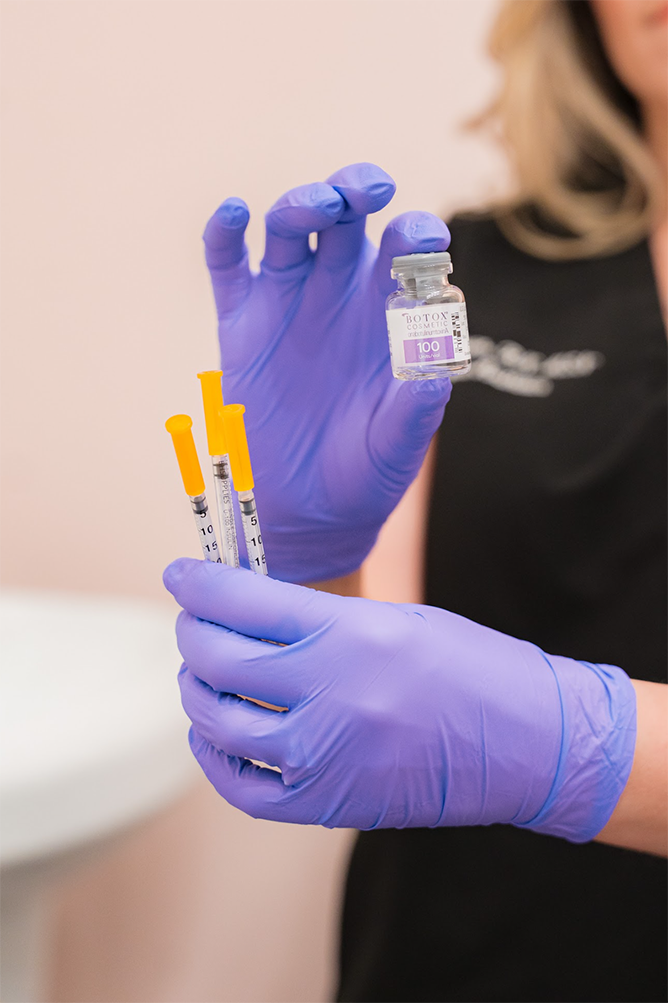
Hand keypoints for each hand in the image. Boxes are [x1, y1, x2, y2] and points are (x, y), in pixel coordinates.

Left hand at [164, 559, 636, 840]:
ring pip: (218, 721)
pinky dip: (214, 757)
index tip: (181, 574)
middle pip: (219, 657)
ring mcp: (326, 755)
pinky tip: (214, 733)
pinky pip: (242, 787)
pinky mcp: (328, 803)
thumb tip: (249, 611)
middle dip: (191, 631)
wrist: (531, 743)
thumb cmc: (471, 668)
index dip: (200, 583)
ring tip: (199, 674)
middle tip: (191, 620)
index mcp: (352, 634)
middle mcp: (331, 693)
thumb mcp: (395, 620)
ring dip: (195, 690)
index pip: (243, 600)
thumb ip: (319, 619)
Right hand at [204, 162, 450, 581]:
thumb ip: (415, 408)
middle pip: (346, 220)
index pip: (405, 252)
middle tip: (369, 189)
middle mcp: (340, 295)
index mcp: (389, 313)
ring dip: (301, 204)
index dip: (415, 236)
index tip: (423, 242)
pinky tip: (232, 214)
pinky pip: (227, 265)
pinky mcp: (241, 323)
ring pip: (290, 229)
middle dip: (356, 193)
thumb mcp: (396, 446)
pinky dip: (224, 234)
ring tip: (315, 207)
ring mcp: (288, 304)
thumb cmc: (364, 473)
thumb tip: (435, 367)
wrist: (307, 512)